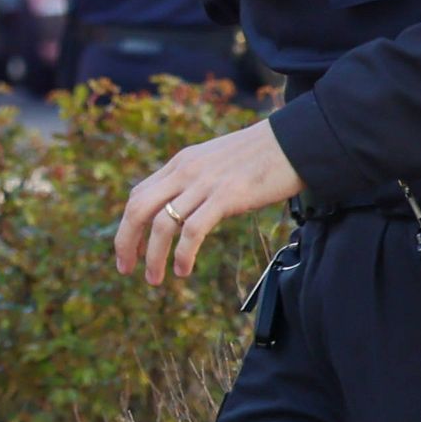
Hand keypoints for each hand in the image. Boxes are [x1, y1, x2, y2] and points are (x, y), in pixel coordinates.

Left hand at [113, 116, 304, 285]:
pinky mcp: (226, 196)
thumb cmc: (261, 157)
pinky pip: (192, 230)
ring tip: (154, 279)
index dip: (127, 225)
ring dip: (152, 257)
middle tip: (125, 269)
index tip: (128, 249)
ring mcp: (204, 184)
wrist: (295, 142)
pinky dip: (182, 254)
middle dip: (126, 242)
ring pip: (161, 224)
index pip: (139, 195)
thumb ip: (195, 181)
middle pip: (138, 210)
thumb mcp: (216, 163)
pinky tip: (183, 269)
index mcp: (180, 163)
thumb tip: (183, 208)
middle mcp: (185, 172)